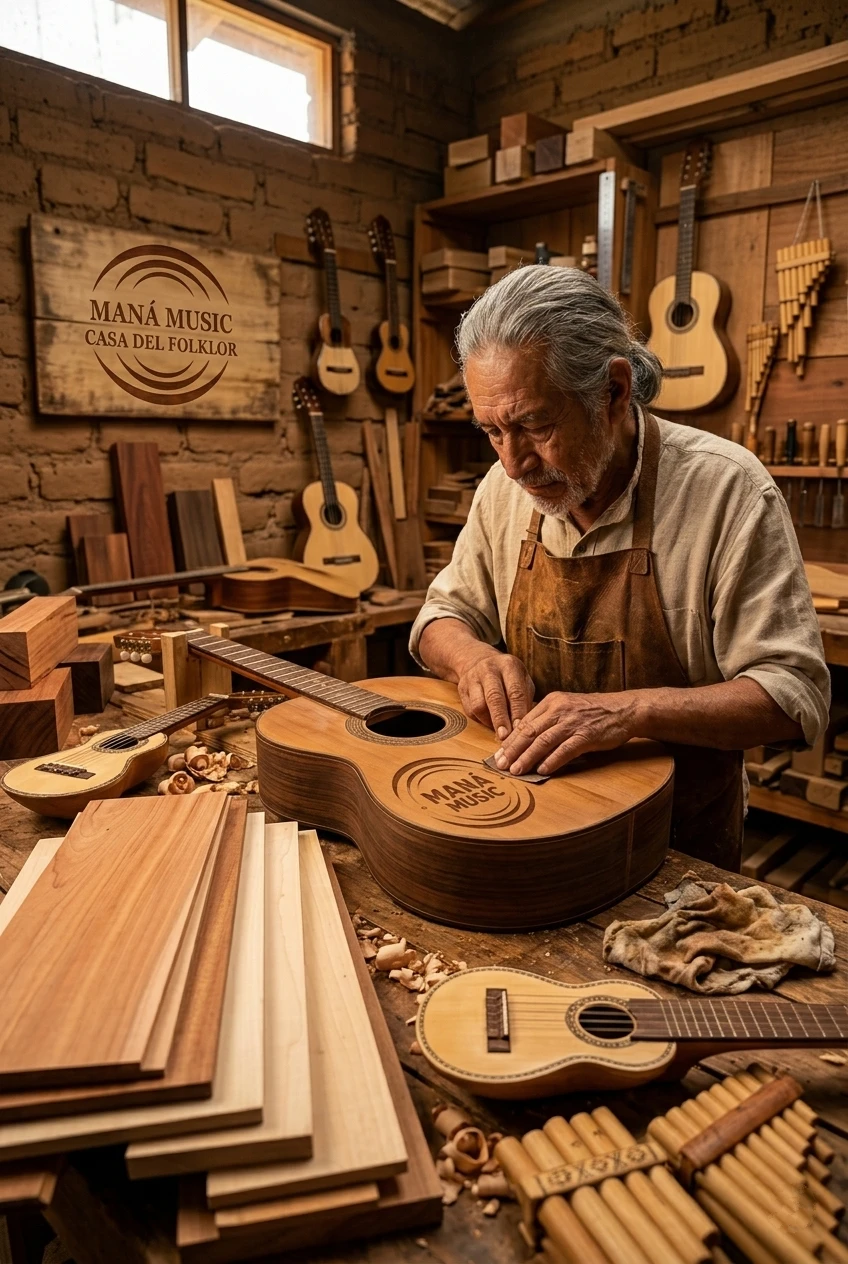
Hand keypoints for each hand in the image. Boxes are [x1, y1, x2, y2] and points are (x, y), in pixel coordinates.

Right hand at [454, 644, 534, 739]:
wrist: (479, 660)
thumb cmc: (508, 677)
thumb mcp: (522, 681)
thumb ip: (525, 700)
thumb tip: (525, 725)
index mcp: (509, 665)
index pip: (515, 692)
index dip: (518, 713)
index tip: (520, 729)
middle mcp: (489, 669)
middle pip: (494, 698)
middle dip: (500, 720)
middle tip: (505, 737)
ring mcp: (473, 677)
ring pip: (478, 705)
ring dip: (489, 722)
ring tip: (499, 733)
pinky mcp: (462, 687)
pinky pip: (470, 710)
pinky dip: (481, 720)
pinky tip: (490, 724)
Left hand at [494, 690, 638, 775]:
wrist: (624, 709)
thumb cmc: (594, 712)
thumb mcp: (567, 708)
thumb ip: (548, 720)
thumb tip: (526, 740)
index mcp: (552, 701)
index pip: (525, 722)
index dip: (510, 739)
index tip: (498, 753)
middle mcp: (559, 710)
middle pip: (529, 731)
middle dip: (512, 750)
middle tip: (500, 764)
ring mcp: (573, 722)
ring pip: (543, 741)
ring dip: (527, 757)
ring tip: (516, 770)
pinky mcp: (587, 735)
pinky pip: (565, 749)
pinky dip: (552, 760)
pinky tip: (542, 770)